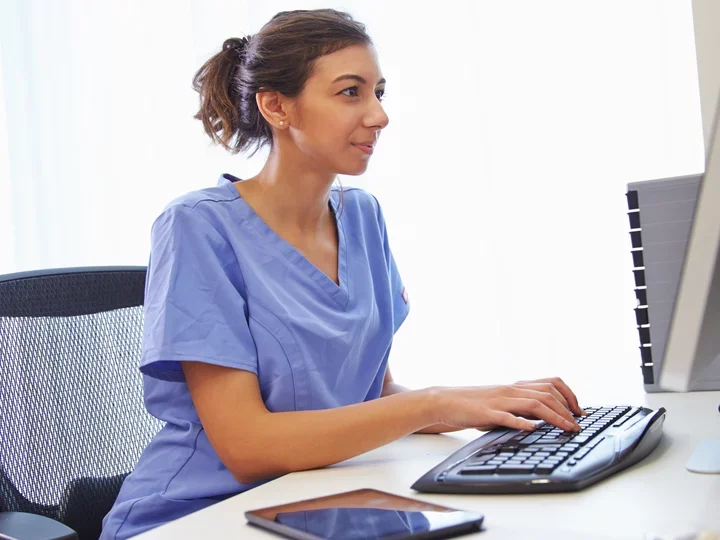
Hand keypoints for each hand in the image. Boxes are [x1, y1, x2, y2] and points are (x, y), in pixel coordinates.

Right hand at [430, 377, 583, 431]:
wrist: (445, 401)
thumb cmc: (473, 404)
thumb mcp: (501, 402)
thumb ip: (520, 406)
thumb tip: (543, 418)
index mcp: (515, 387)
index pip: (550, 383)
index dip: (569, 395)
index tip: (579, 411)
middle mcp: (510, 390)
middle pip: (547, 393)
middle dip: (567, 409)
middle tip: (578, 425)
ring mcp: (499, 401)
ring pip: (533, 403)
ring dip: (555, 416)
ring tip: (567, 428)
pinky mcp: (486, 413)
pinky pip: (506, 416)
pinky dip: (522, 422)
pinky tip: (532, 428)